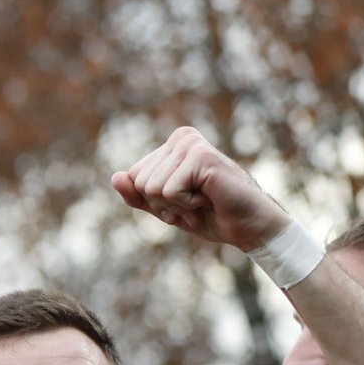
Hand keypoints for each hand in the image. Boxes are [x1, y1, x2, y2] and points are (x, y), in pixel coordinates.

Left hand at [112, 127, 292, 253]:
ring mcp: (192, 144)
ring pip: (151, 188)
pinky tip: (209, 197)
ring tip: (203, 200)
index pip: (132, 179)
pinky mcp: (202, 156)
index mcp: (172, 145)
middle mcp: (181, 138)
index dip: (154, 201)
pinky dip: (186, 204)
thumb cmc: (209, 215)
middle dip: (163, 204)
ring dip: (177, 205)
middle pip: (139, 183)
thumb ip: (136, 195)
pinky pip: (167, 191)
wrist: (248, 226)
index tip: (183, 201)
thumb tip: (115, 177)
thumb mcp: (163, 208)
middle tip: (195, 203)